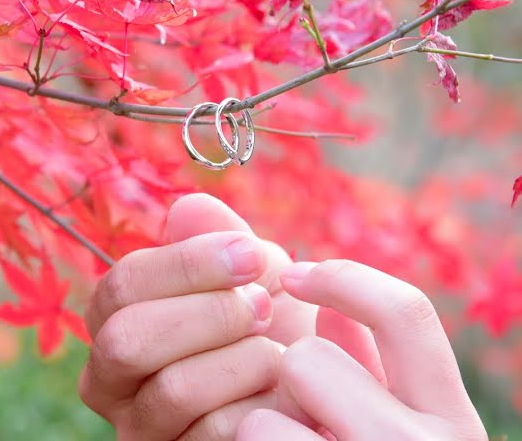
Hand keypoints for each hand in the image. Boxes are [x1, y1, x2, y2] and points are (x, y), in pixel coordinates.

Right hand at [78, 193, 314, 439]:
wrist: (310, 388)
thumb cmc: (269, 321)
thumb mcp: (250, 271)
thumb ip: (219, 237)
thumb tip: (190, 209)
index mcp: (114, 318)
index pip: (122, 285)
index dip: (186, 265)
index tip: (250, 256)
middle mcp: (110, 378)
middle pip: (127, 339)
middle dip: (206, 315)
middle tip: (261, 306)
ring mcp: (140, 428)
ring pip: (171, 391)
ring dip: (240, 361)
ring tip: (278, 350)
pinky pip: (212, 435)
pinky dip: (260, 405)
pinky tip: (285, 392)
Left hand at [237, 260, 485, 440]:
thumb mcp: (382, 424)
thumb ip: (365, 364)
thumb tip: (319, 298)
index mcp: (451, 420)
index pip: (407, 313)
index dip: (343, 280)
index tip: (292, 276)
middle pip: (313, 353)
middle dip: (290, 378)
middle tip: (301, 420)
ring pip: (280, 392)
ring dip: (268, 414)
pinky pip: (257, 429)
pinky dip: (249, 440)